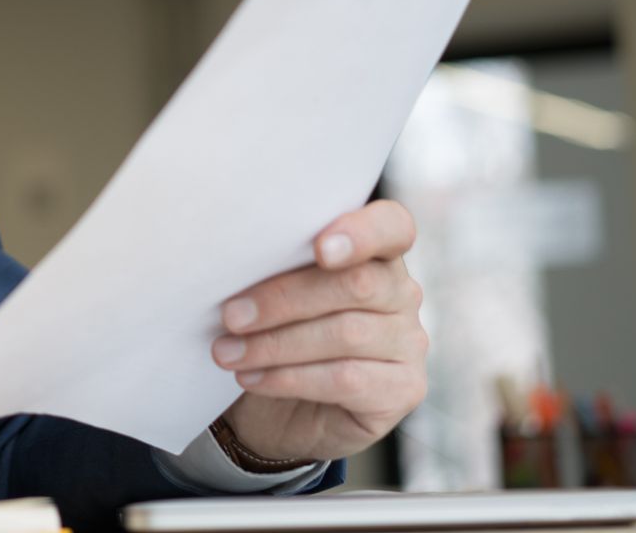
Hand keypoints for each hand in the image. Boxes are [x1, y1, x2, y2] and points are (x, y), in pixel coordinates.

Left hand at [214, 199, 427, 462]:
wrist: (276, 409)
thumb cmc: (270, 330)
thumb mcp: (266, 290)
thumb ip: (271, 264)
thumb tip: (233, 255)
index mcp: (374, 253)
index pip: (391, 226)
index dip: (362, 233)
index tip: (319, 248)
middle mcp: (401, 293)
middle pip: (357, 285)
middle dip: (284, 299)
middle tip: (231, 316)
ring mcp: (408, 343)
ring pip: (347, 335)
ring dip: (276, 344)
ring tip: (226, 352)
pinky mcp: (404, 389)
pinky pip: (347, 379)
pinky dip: (290, 377)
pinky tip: (252, 377)